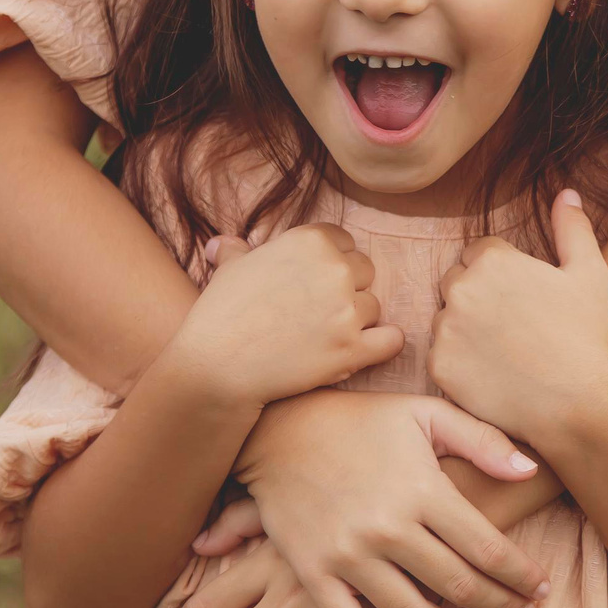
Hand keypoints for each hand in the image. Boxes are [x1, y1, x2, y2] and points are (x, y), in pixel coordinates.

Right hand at [162, 224, 401, 408]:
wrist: (215, 366)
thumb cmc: (219, 315)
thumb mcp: (228, 270)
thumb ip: (236, 252)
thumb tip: (221, 245)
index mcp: (310, 241)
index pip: (344, 242)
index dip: (331, 262)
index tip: (314, 281)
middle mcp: (335, 269)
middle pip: (364, 272)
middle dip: (347, 289)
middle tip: (318, 312)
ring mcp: (347, 310)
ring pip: (374, 307)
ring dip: (357, 320)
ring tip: (324, 336)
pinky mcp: (353, 349)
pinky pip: (391, 340)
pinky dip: (384, 344)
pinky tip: (369, 348)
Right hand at [231, 389, 551, 607]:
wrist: (279, 429)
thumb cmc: (362, 419)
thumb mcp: (425, 413)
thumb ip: (482, 440)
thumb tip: (530, 470)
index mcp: (423, 488)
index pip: (488, 548)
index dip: (521, 575)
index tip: (540, 589)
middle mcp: (389, 527)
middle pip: (459, 585)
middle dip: (499, 606)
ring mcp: (349, 555)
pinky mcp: (315, 574)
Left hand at [428, 192, 607, 447]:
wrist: (579, 404)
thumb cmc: (588, 337)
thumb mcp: (590, 274)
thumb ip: (572, 228)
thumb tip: (566, 193)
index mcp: (492, 261)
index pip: (478, 254)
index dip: (502, 276)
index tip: (523, 301)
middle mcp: (461, 288)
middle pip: (456, 282)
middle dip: (478, 297)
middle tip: (513, 327)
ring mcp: (446, 329)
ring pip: (446, 320)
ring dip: (465, 330)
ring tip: (504, 354)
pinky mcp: (438, 367)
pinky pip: (441, 357)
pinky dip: (460, 365)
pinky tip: (492, 376)